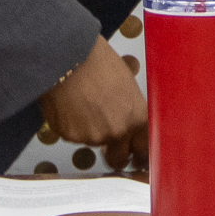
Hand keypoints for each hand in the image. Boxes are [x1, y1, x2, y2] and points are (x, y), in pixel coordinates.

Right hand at [39, 37, 147, 170]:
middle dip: (115, 155)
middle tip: (109, 145)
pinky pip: (72, 135)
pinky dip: (71, 125)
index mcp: (137, 118)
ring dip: (90, 132)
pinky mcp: (69, 136)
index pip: (145, 150)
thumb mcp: (127, 84)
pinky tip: (71, 104)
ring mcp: (92, 137)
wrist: (70, 56)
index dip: (139, 154)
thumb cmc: (99, 62)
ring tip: (85, 104)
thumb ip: (131, 108)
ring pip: (93, 143)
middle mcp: (117, 132)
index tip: (136, 155)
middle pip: (118, 159)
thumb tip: (128, 117)